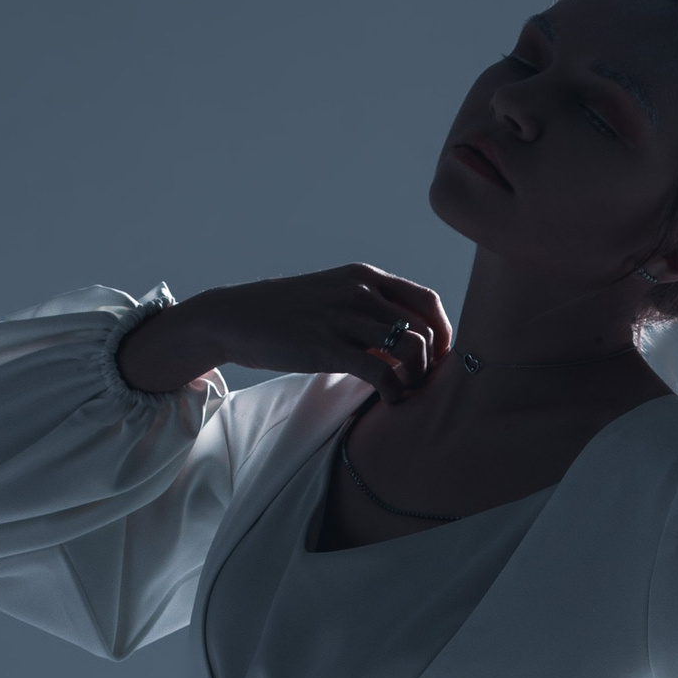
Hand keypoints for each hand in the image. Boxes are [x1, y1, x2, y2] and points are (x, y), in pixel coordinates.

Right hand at [117, 265, 450, 397]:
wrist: (235, 318)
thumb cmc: (286, 315)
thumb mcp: (333, 298)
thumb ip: (368, 313)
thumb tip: (403, 343)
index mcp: (366, 277)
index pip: (427, 301)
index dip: (443, 334)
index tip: (438, 360)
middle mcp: (361, 291)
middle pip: (425, 329)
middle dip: (432, 364)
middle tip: (421, 386)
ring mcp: (345, 318)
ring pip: (411, 349)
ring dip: (417, 379)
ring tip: (404, 394)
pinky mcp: (328, 348)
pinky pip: (383, 373)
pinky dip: (395, 392)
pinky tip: (389, 401)